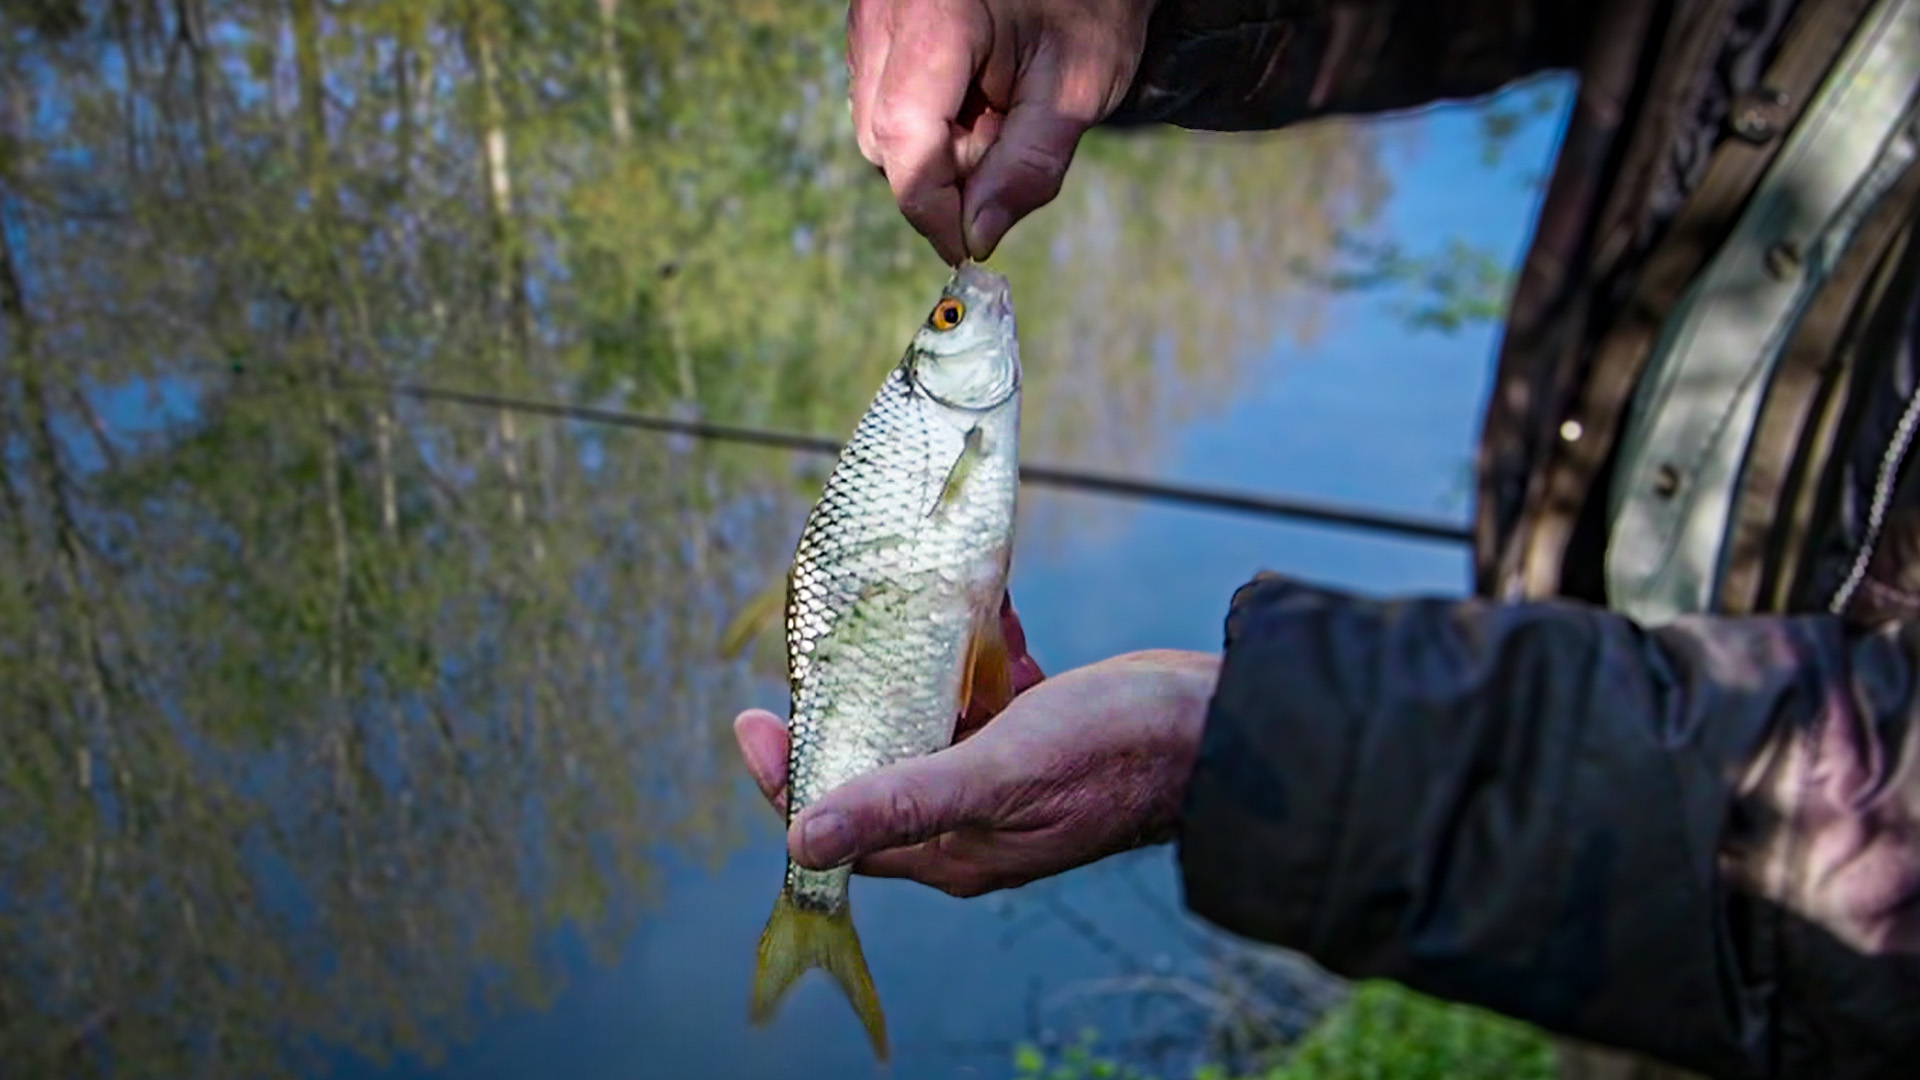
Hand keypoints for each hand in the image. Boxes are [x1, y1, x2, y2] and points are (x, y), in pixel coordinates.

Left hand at [734, 630, 1220, 897]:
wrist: (1222, 726)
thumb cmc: (1118, 753)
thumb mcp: (999, 771)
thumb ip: (903, 800)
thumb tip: (802, 838)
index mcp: (953, 849)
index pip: (842, 822)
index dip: (790, 776)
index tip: (752, 718)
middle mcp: (971, 818)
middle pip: (880, 764)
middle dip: (848, 707)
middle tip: (817, 648)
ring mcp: (1007, 773)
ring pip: (929, 719)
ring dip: (909, 667)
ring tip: (885, 610)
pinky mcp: (1041, 732)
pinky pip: (985, 689)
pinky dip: (973, 648)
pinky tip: (973, 603)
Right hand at [847, 0, 1158, 263]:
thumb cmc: (1092, 5)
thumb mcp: (1078, 89)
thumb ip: (1027, 168)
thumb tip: (977, 239)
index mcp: (935, 17)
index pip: (904, 140)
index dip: (933, 208)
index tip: (969, 249)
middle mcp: (884, 11)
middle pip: (883, 137)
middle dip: (940, 172)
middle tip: (1007, 145)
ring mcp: (871, 12)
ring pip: (876, 122)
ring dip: (934, 145)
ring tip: (996, 110)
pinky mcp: (874, 20)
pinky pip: (879, 95)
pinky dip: (925, 117)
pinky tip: (973, 94)